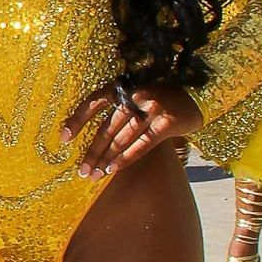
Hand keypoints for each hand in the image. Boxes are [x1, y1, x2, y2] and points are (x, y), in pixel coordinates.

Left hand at [64, 82, 201, 178]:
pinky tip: (112, 170)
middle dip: (92, 151)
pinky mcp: (166, 122)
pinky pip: (141, 145)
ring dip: (106, 159)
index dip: (77, 120)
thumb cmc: (162, 100)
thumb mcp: (137, 97)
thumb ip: (119, 110)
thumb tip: (96, 139)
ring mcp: (152, 108)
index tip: (63, 138)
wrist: (198, 96)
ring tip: (94, 175)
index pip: (93, 102)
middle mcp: (135, 95)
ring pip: (122, 139)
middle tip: (81, 170)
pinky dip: (125, 159)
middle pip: (107, 127)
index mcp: (123, 86)